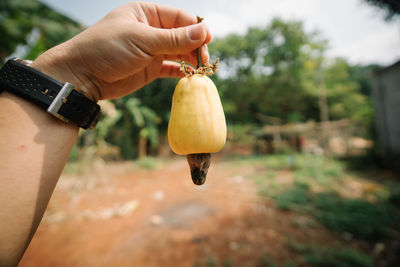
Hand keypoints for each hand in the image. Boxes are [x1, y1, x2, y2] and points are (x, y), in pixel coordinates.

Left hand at [31, 2, 211, 100]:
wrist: (82, 76)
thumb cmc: (106, 49)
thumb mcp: (142, 40)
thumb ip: (174, 38)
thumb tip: (204, 31)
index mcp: (146, 13)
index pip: (179, 17)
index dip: (196, 27)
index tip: (208, 40)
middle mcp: (151, 30)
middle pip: (182, 35)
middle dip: (195, 46)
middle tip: (205, 60)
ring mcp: (151, 50)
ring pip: (179, 52)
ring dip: (191, 60)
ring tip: (202, 69)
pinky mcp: (150, 68)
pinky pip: (171, 68)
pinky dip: (182, 72)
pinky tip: (191, 76)